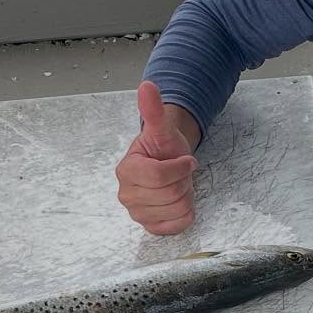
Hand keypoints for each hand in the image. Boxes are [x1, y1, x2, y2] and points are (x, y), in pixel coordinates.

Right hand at [115, 81, 198, 234]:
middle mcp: (127, 195)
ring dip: (185, 196)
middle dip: (183, 181)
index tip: (185, 160)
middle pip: (170, 193)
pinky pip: (177, 225)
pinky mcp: (150, 226)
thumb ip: (153, 110)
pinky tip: (178, 201)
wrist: (167, 164)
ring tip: (178, 185)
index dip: (180, 167)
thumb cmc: (163, 149)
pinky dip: (185, 213)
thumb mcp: (161, 129)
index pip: (159, 176)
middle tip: (179, 173)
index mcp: (126, 171)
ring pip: (176, 209)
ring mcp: (137, 213)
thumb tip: (147, 86)